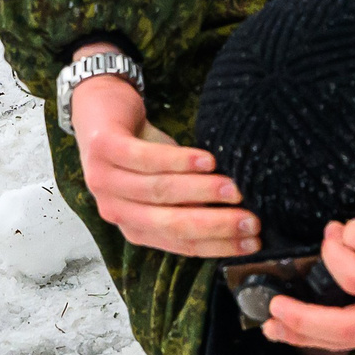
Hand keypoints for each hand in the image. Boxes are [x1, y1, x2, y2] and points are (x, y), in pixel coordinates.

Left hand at [70, 61, 260, 257]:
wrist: (101, 110)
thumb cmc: (140, 151)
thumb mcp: (166, 183)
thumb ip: (191, 203)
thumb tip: (239, 217)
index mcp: (134, 227)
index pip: (180, 244)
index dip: (218, 245)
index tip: (253, 242)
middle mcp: (116, 211)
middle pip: (170, 223)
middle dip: (214, 225)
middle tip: (250, 221)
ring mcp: (104, 180)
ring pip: (159, 192)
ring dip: (201, 191)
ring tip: (234, 189)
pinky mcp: (103, 148)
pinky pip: (144, 159)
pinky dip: (178, 161)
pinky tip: (206, 160)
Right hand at [259, 174, 354, 352]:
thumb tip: (338, 289)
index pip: (347, 341)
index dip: (304, 338)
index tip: (273, 329)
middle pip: (343, 326)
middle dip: (300, 316)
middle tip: (275, 300)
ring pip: (350, 277)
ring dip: (330, 252)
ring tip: (333, 234)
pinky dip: (353, 231)